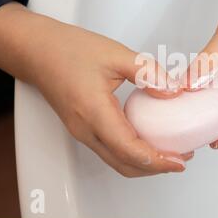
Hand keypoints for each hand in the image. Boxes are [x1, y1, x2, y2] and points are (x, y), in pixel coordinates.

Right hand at [0, 3, 191, 176]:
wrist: (37, 50)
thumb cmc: (68, 50)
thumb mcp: (116, 54)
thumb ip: (148, 73)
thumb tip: (174, 91)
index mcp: (94, 113)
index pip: (129, 150)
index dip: (157, 161)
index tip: (179, 161)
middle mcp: (86, 130)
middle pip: (125, 164)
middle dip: (155, 167)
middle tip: (181, 159)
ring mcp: (82, 132)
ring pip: (117, 161)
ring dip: (144, 163)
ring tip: (168, 152)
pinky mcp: (82, 129)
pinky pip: (110, 151)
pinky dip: (132, 154)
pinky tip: (147, 140)